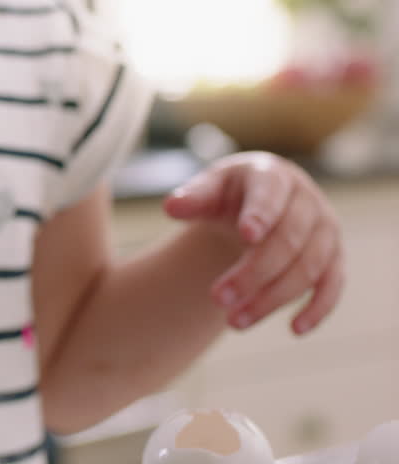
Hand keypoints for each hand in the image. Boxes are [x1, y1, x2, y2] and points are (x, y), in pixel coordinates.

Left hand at [163, 151, 343, 334]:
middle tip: (216, 298)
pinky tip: (295, 330)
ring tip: (234, 321)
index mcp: (272, 176)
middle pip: (287, 241)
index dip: (260, 214)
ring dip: (273, 298)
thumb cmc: (229, 194)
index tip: (245, 235)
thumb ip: (193, 197)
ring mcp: (325, 230)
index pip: (270, 195)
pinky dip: (318, 308)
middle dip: (253, 273)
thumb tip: (171, 207)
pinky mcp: (333, 257)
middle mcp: (306, 201)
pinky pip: (332, 285)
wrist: (258, 204)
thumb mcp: (209, 189)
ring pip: (308, 268)